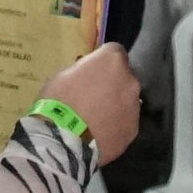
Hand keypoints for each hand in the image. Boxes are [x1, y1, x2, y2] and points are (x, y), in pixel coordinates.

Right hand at [45, 41, 140, 163]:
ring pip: (127, 100)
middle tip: (94, 96)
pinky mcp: (134, 130)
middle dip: (112, 83)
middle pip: (124, 77)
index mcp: (111, 61)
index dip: (103, 61)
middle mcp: (130, 80)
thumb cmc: (58, 102)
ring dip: (116, 104)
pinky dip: (116, 125)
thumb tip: (89, 75)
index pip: (114, 51)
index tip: (93, 70)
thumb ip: (83, 71)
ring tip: (97, 118)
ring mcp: (135, 107)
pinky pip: (126, 122)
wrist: (63, 141)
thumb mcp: (63, 75)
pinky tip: (101, 132)